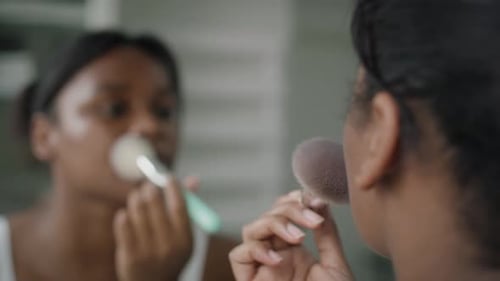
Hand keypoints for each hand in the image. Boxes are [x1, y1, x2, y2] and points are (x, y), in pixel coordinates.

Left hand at [114, 178, 192, 280]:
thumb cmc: (170, 253)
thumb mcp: (183, 234)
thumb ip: (188, 207)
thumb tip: (193, 179)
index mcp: (184, 240)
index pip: (178, 206)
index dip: (172, 188)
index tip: (167, 177)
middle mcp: (168, 246)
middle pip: (154, 204)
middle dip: (149, 189)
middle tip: (147, 185)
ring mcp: (147, 251)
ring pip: (137, 210)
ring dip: (135, 199)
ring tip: (136, 199)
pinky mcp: (129, 256)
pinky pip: (123, 223)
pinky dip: (123, 215)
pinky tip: (126, 216)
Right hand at [229, 190, 353, 280]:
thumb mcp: (334, 264)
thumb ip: (326, 233)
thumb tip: (318, 201)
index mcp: (295, 251)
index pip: (282, 213)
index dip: (291, 200)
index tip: (311, 199)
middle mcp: (276, 256)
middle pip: (268, 216)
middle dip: (288, 210)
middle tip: (312, 219)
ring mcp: (263, 268)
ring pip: (251, 230)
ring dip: (273, 224)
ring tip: (298, 237)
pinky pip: (239, 256)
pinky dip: (256, 250)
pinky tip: (278, 258)